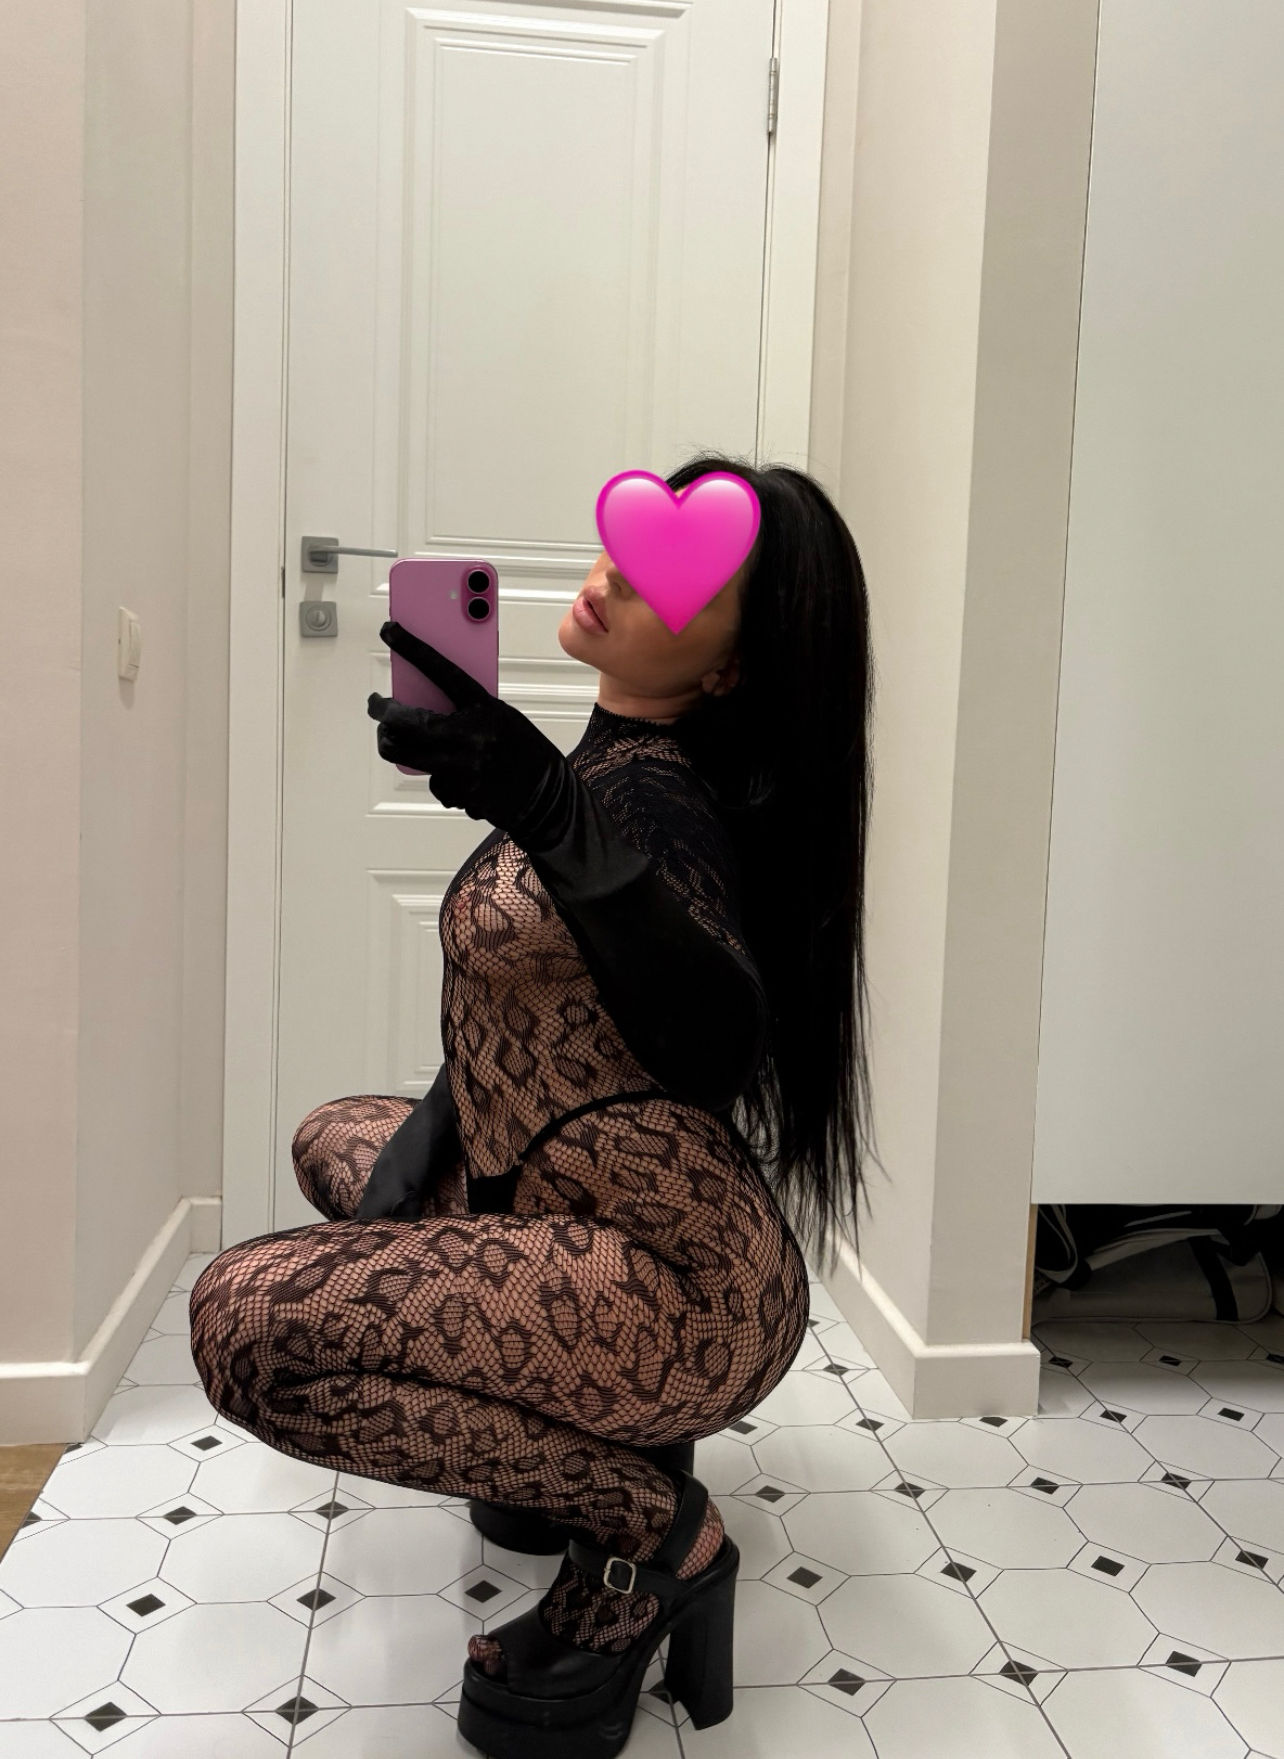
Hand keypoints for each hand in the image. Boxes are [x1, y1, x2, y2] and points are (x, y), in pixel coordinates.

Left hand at [367, 622, 572, 846]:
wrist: (547, 797)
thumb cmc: (525, 753)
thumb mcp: (500, 718)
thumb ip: (467, 711)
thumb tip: (426, 704)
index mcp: (485, 708)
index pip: (443, 671)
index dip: (414, 648)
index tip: (390, 631)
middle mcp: (471, 737)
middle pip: (406, 725)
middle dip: (383, 716)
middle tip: (379, 708)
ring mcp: (462, 768)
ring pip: (408, 757)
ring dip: (405, 749)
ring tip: (418, 745)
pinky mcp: (457, 793)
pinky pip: (432, 782)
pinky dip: (440, 778)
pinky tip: (461, 776)